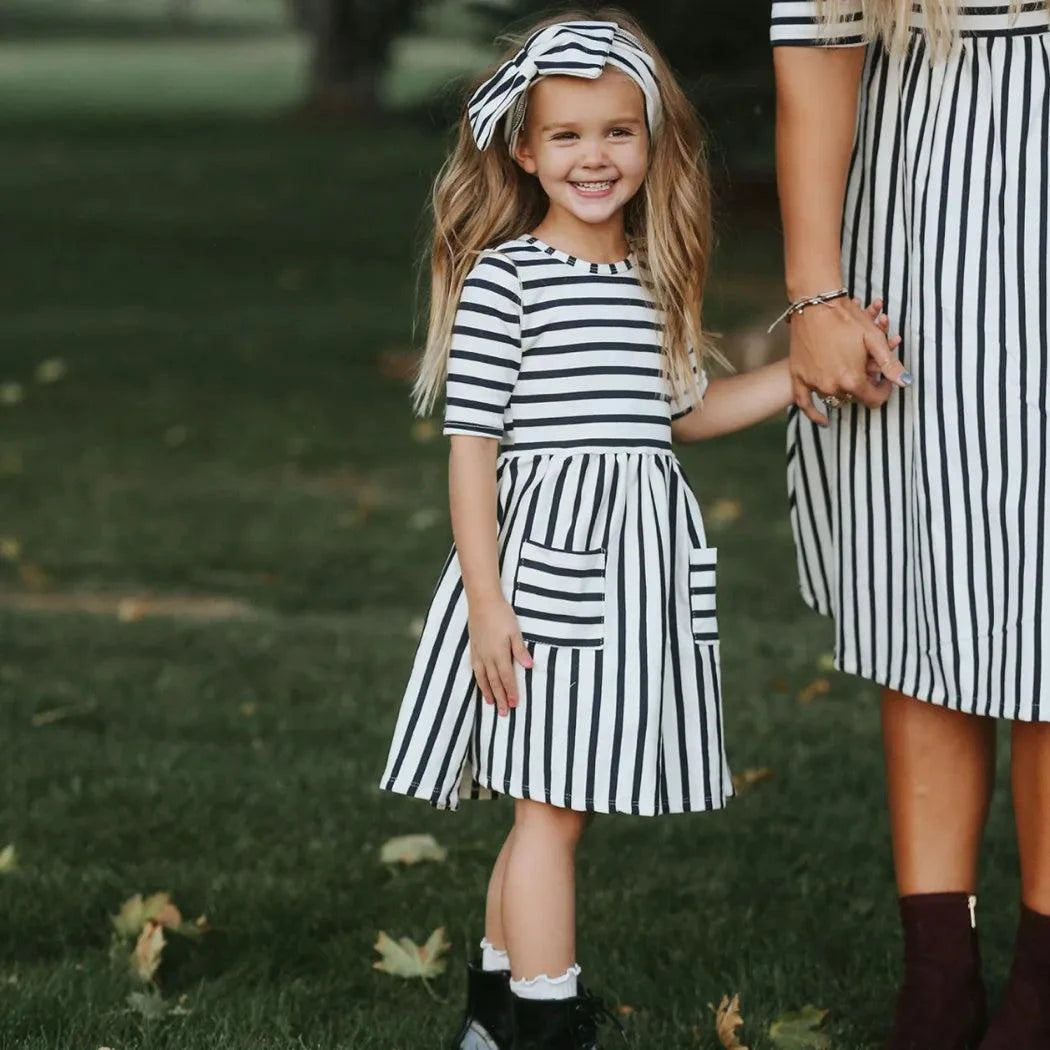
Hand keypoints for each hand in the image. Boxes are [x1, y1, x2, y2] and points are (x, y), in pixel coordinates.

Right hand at [467, 594, 532, 716]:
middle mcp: (487, 657)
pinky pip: (475, 669)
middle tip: (504, 714)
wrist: (482, 601)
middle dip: (500, 698)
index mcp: (499, 653)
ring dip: (488, 692)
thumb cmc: (501, 614)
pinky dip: (478, 680)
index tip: (515, 704)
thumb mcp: (515, 631)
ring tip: (491, 704)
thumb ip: (520, 650)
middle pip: (494, 682)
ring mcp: (479, 653)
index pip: (507, 677)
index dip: (511, 692)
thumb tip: (529, 667)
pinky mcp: (473, 648)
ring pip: (483, 678)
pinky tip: (480, 683)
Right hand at [789, 294, 907, 425]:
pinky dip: (815, 414)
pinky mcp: (799, 378)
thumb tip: (905, 382)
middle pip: (854, 398)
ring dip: (844, 391)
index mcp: (852, 379)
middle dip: (864, 388)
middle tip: (869, 374)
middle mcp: (832, 386)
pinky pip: (805, 404)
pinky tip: (825, 421)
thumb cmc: (845, 318)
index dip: (884, 391)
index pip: (873, 399)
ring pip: (834, 398)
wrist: (814, 305)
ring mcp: (813, 384)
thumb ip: (889, 364)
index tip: (886, 383)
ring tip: (849, 376)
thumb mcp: (873, 338)